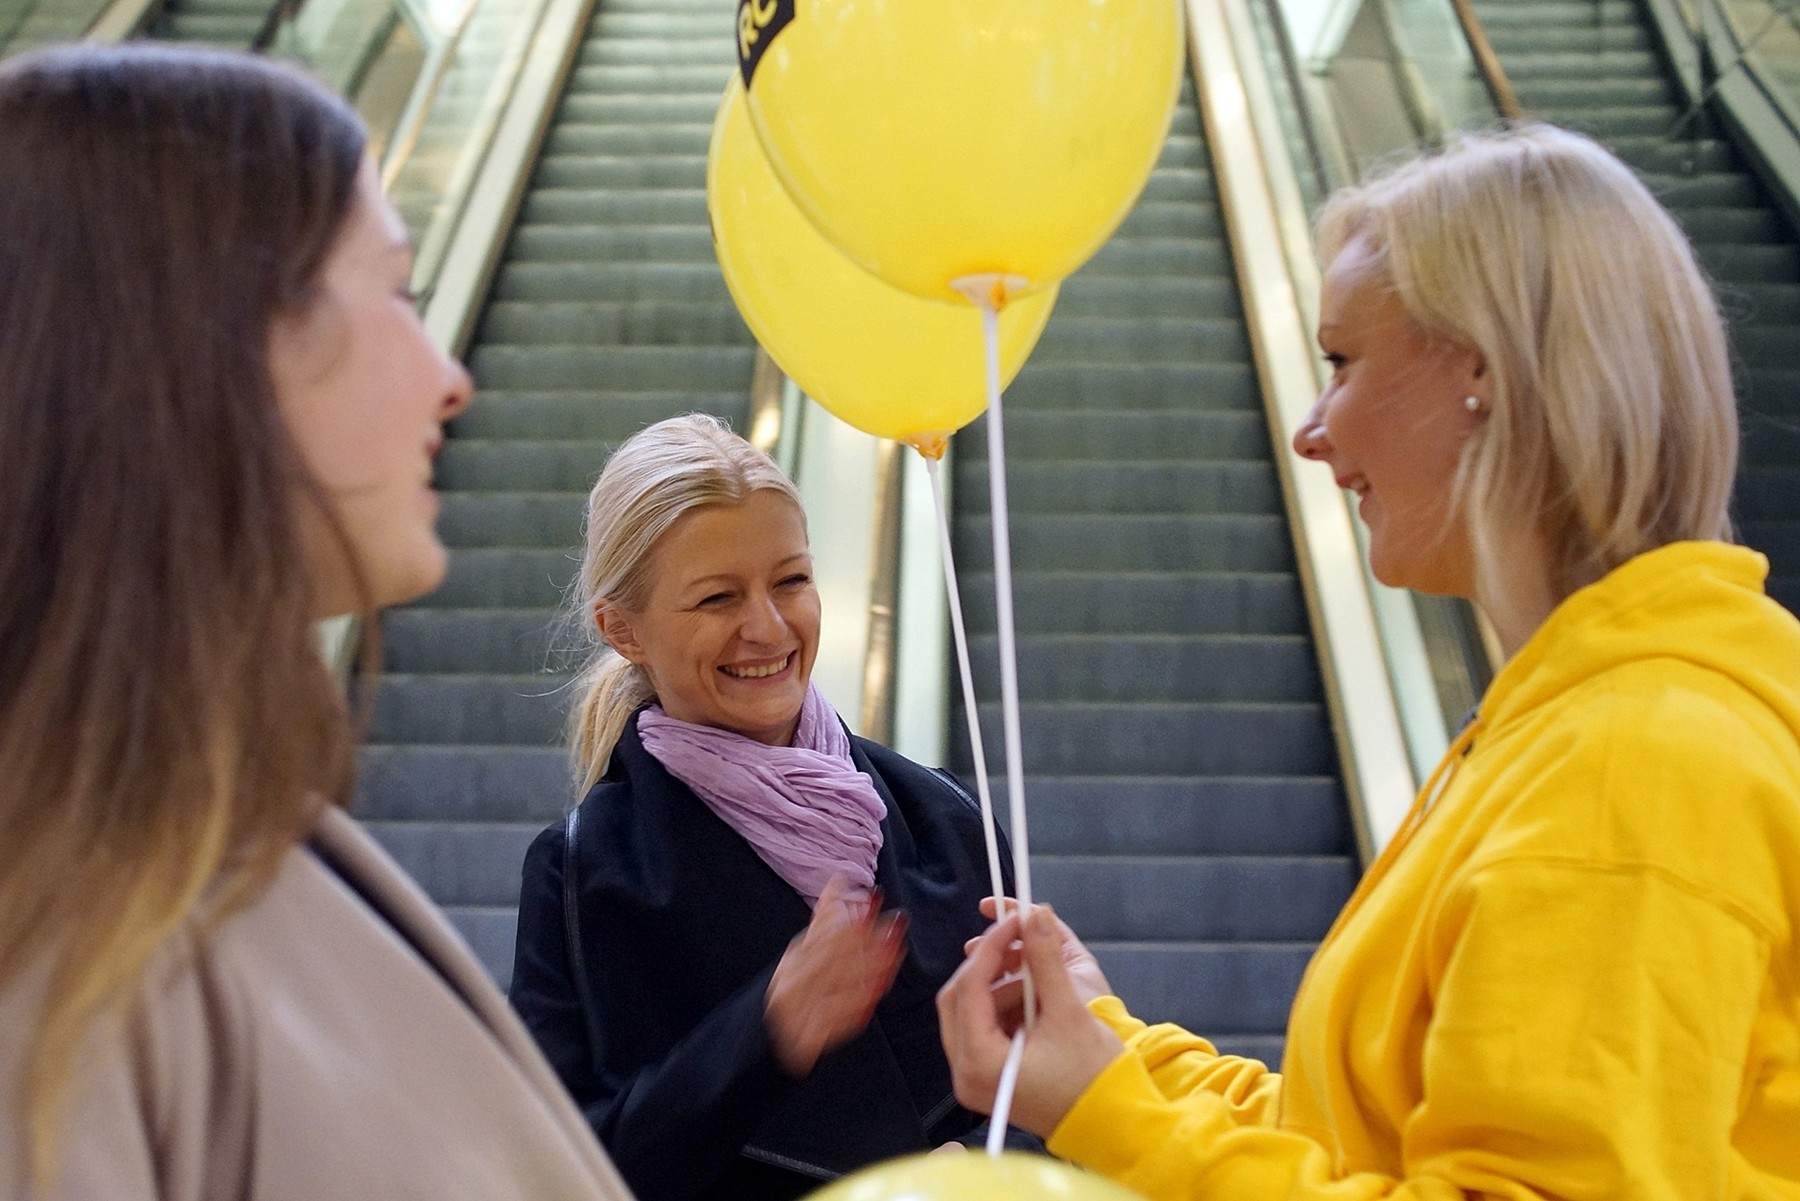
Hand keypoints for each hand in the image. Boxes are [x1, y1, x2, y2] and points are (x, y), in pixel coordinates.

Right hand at [764, 876, 906, 1076]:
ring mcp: (797, 1010)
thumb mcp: (807, 952)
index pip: (823, 933)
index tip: (874, 896)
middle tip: (897, 922)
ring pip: (834, 985)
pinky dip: (855, 1004)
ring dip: (868, 967)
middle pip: (831, 956)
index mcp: (794, 959)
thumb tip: (840, 878)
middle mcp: (791, 982)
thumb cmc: (797, 988)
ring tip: (895, 951)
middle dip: (867, 937)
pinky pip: (832, 1019)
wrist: (770, 1038)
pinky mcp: (806, 1037)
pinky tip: (877, 991)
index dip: (851, 914)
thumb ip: (825, 920)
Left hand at [938, 905, 1124, 1137]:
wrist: (1113, 1125)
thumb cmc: (1093, 1079)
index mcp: (980, 1063)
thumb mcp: (1069, 1012)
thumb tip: (1034, 916)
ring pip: (971, 1010)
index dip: (991, 947)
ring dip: (1000, 984)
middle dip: (989, 965)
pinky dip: (1005, 1005)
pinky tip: (1034, 996)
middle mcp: (966, 1074)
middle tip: (1019, 941)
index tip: (1014, 921)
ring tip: (1037, 973)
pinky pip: (985, 1027)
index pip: (969, 988)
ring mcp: (975, 1078)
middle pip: (960, 998)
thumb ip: (1046, 960)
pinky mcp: (989, 1077)